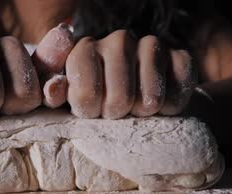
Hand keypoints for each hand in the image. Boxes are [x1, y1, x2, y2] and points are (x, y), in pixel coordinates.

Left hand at [64, 30, 196, 118]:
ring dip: (143, 113)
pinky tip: (162, 106)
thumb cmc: (90, 98)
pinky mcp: (179, 56)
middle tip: (115, 112)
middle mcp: (117, 40)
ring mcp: (150, 45)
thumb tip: (53, 90)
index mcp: (84, 50)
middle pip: (120, 99)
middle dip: (117, 115)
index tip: (90, 110)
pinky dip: (172, 106)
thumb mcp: (62, 97)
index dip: (89, 111)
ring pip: (150, 98)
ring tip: (135, 110)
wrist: (131, 97)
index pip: (86, 93)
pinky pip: (179, 89)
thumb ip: (52, 92)